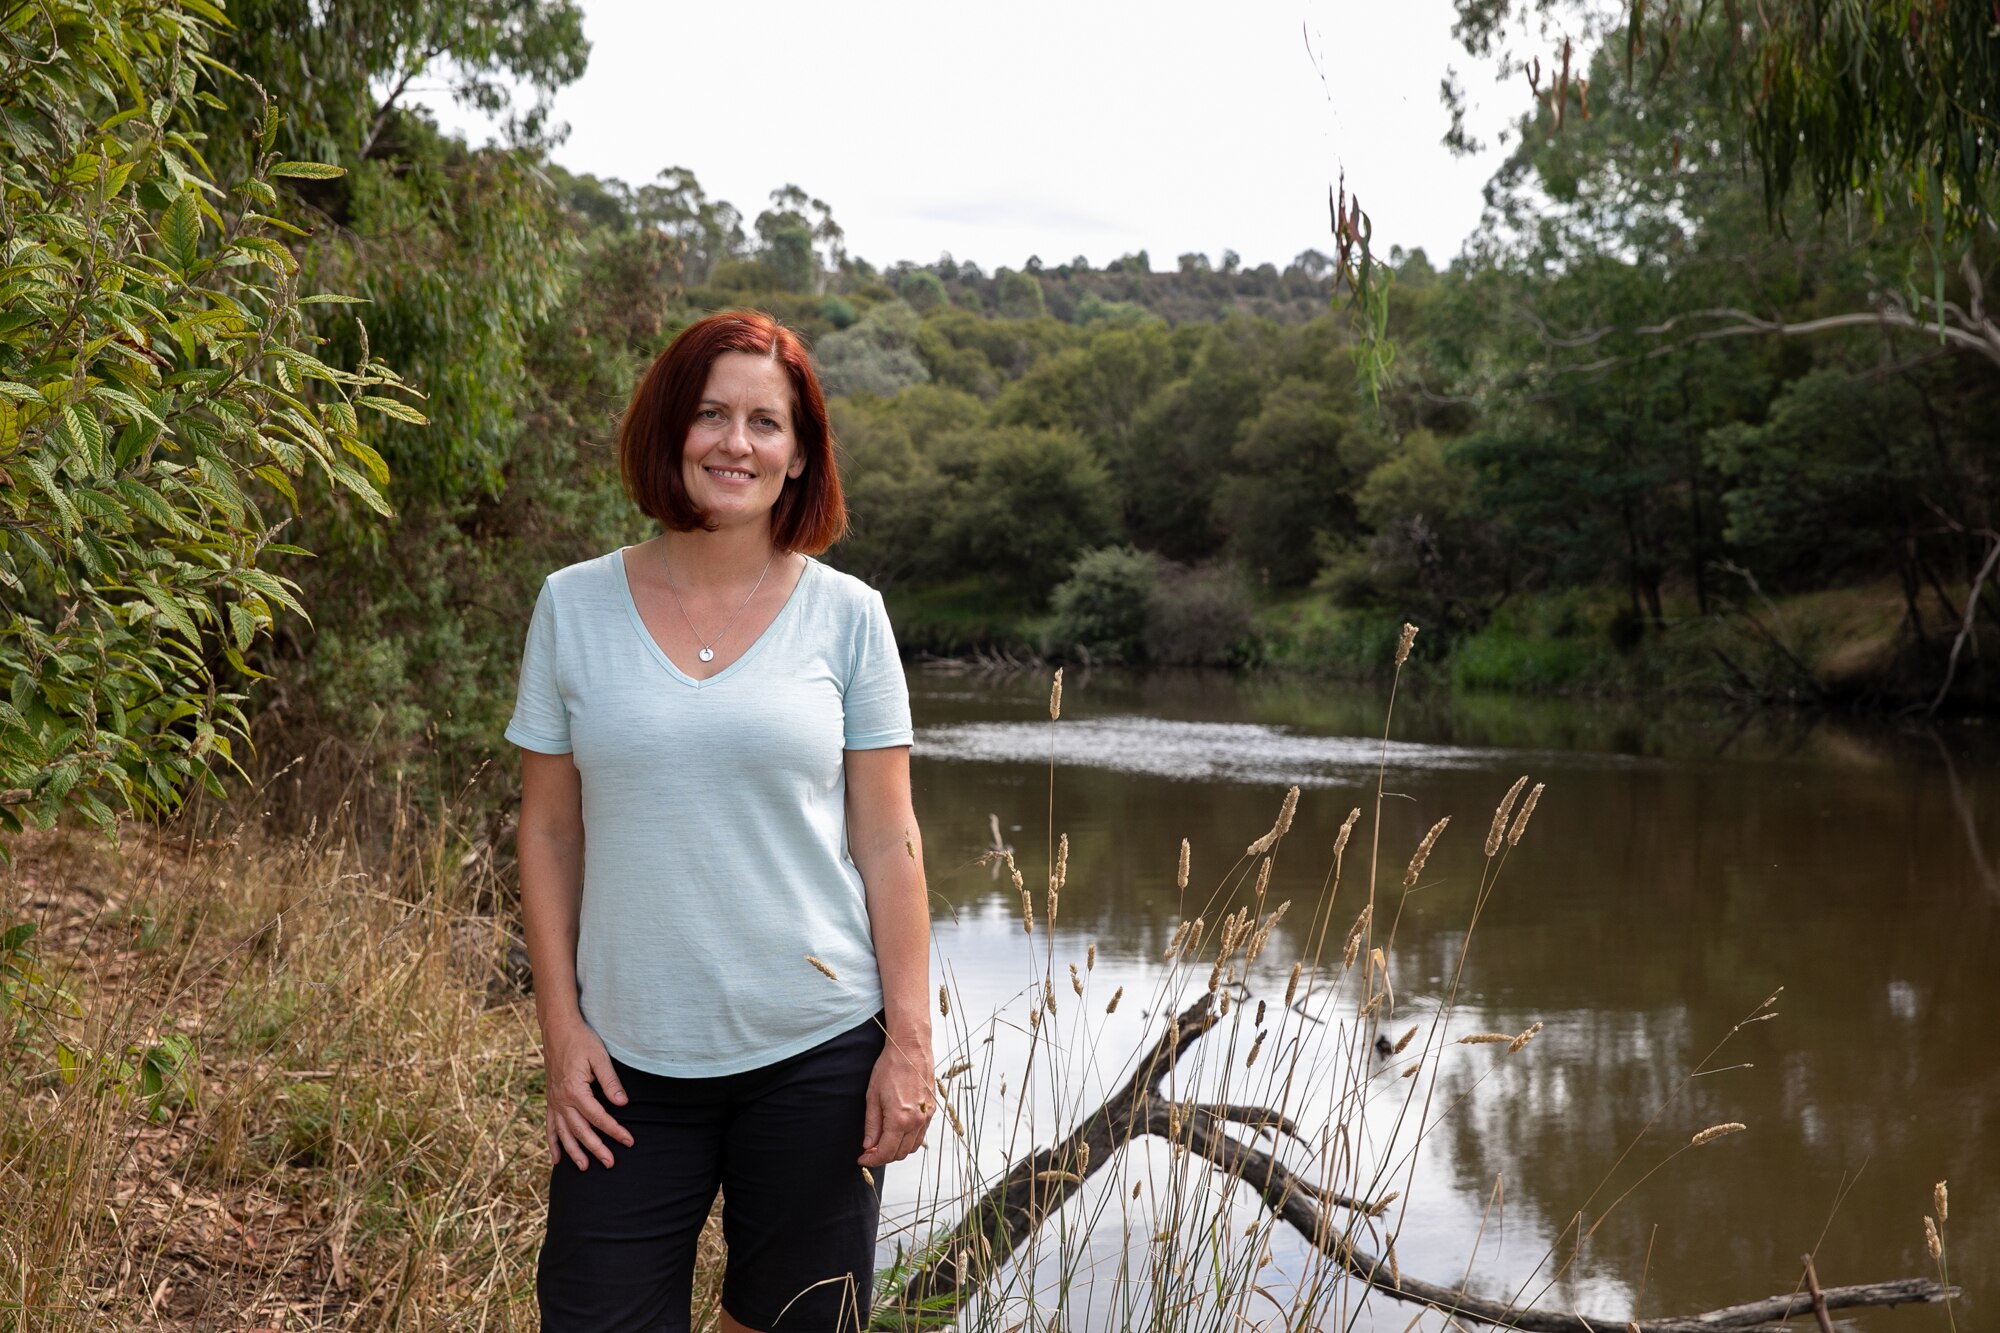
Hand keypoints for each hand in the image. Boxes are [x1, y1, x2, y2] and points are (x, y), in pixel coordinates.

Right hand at [542, 1016, 632, 1169]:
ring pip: (564, 1133)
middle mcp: (561, 1100)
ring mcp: (553, 1101)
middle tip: (610, 1163)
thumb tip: (623, 1104)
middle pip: (581, 1130)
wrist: (558, 1029)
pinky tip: (556, 1159)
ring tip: (585, 1168)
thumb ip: (611, 1081)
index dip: (615, 1130)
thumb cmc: (581, 1040)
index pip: (599, 1117)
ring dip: (574, 1152)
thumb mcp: (600, 1057)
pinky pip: (550, 1126)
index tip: (629, 1140)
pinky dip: (553, 1143)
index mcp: (575, 1090)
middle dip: (596, 1148)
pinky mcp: (550, 1100)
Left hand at [859, 1029, 933, 1167]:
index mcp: (899, 1119)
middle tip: (870, 1150)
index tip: (863, 1159)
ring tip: (883, 1141)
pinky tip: (897, 1131)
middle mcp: (916, 1121)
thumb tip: (869, 1145)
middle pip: (900, 1153)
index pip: (886, 1152)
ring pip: (912, 1147)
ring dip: (897, 1149)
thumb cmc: (891, 1067)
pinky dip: (909, 1139)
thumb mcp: (873, 1096)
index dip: (872, 1160)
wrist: (911, 1048)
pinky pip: (921, 1134)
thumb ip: (872, 1125)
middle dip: (883, 1156)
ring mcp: (927, 1116)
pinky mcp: (932, 1110)